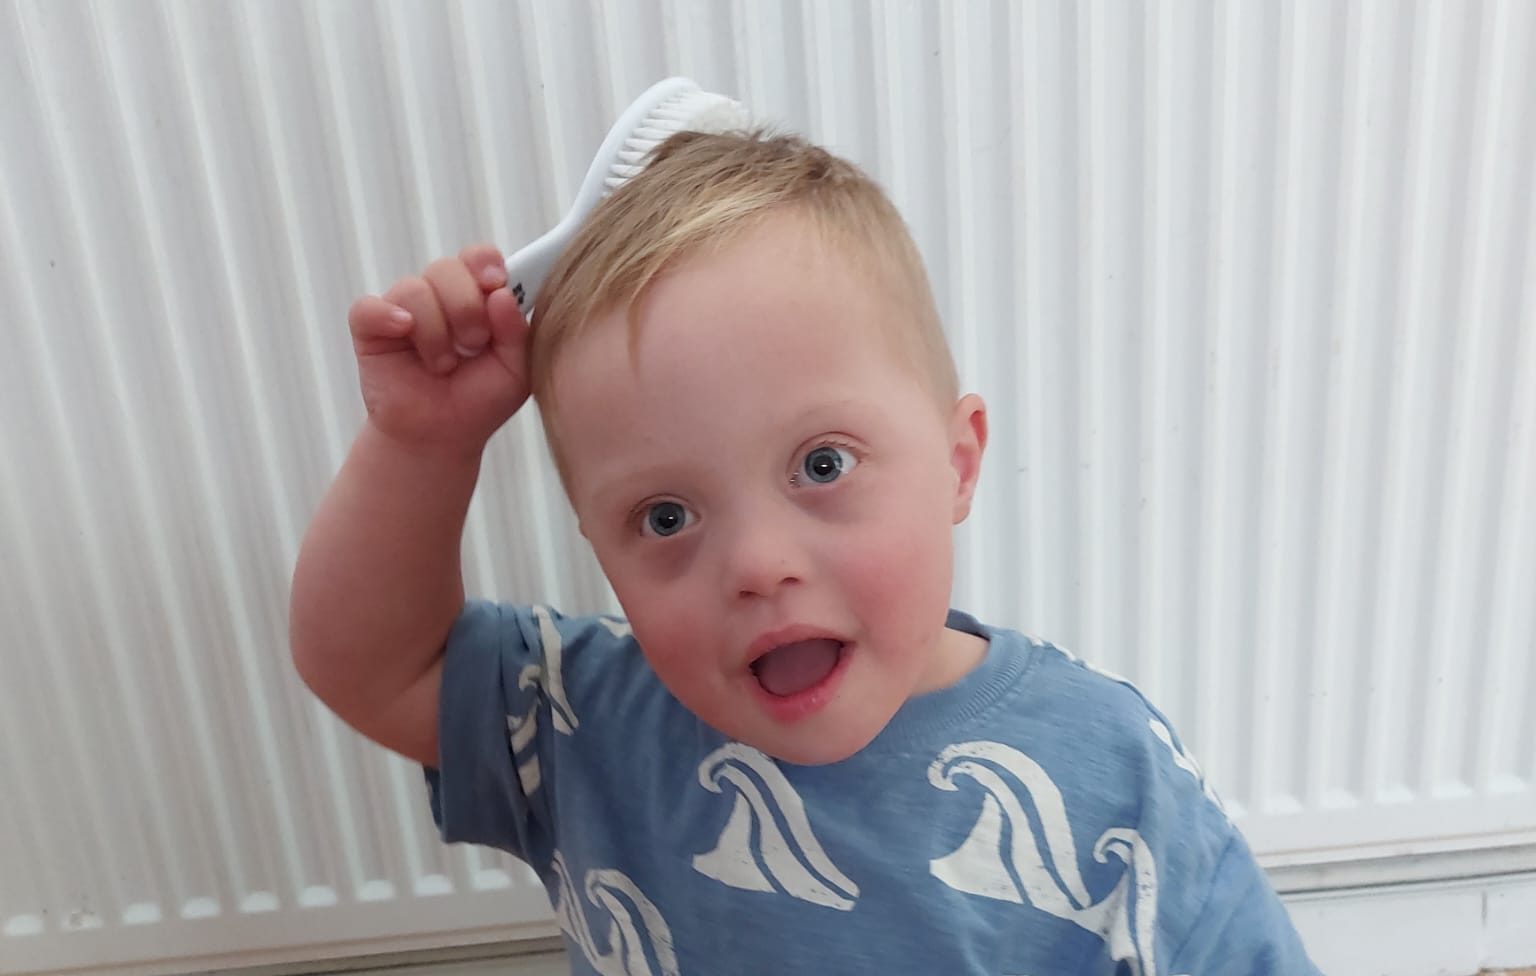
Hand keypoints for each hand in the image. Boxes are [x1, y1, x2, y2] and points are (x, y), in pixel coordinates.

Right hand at [347, 245, 529, 453]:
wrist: (441, 437)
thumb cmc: (479, 401)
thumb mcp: (516, 371)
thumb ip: (517, 332)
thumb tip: (500, 294)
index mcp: (476, 298)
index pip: (477, 258)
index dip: (485, 264)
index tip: (496, 284)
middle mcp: (438, 298)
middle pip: (446, 268)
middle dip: (466, 308)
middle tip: (472, 346)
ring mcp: (402, 311)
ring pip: (413, 289)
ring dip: (435, 332)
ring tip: (443, 365)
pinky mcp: (371, 331)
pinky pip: (368, 307)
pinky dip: (386, 316)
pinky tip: (403, 331)